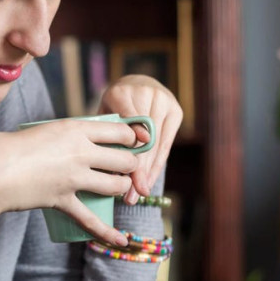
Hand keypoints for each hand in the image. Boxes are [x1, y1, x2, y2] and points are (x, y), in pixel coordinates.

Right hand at [0, 120, 141, 244]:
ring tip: (117, 187)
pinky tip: (122, 240)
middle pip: (125, 160)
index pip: (120, 130)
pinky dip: (107, 232)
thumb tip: (75, 142)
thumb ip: (63, 135)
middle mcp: (80, 152)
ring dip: (122, 188)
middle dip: (131, 165)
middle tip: (125, 167)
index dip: (132, 136)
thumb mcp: (43, 130)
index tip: (132, 141)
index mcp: (75, 129)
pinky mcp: (62, 200)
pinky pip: (90, 219)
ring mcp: (73, 178)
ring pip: (115, 185)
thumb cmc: (8, 146)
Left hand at [98, 74, 182, 203]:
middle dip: (138, 169)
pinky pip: (166, 145)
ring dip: (148, 172)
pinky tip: (149, 183)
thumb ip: (108, 133)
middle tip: (130, 195)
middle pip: (144, 137)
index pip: (128, 120)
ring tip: (138, 194)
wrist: (135, 85)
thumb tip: (112, 164)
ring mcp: (165, 101)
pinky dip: (156, 166)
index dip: (133, 138)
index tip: (132, 160)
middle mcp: (147, 93)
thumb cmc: (111, 109)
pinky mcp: (176, 112)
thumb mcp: (103, 116)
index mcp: (121, 92)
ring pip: (157, 144)